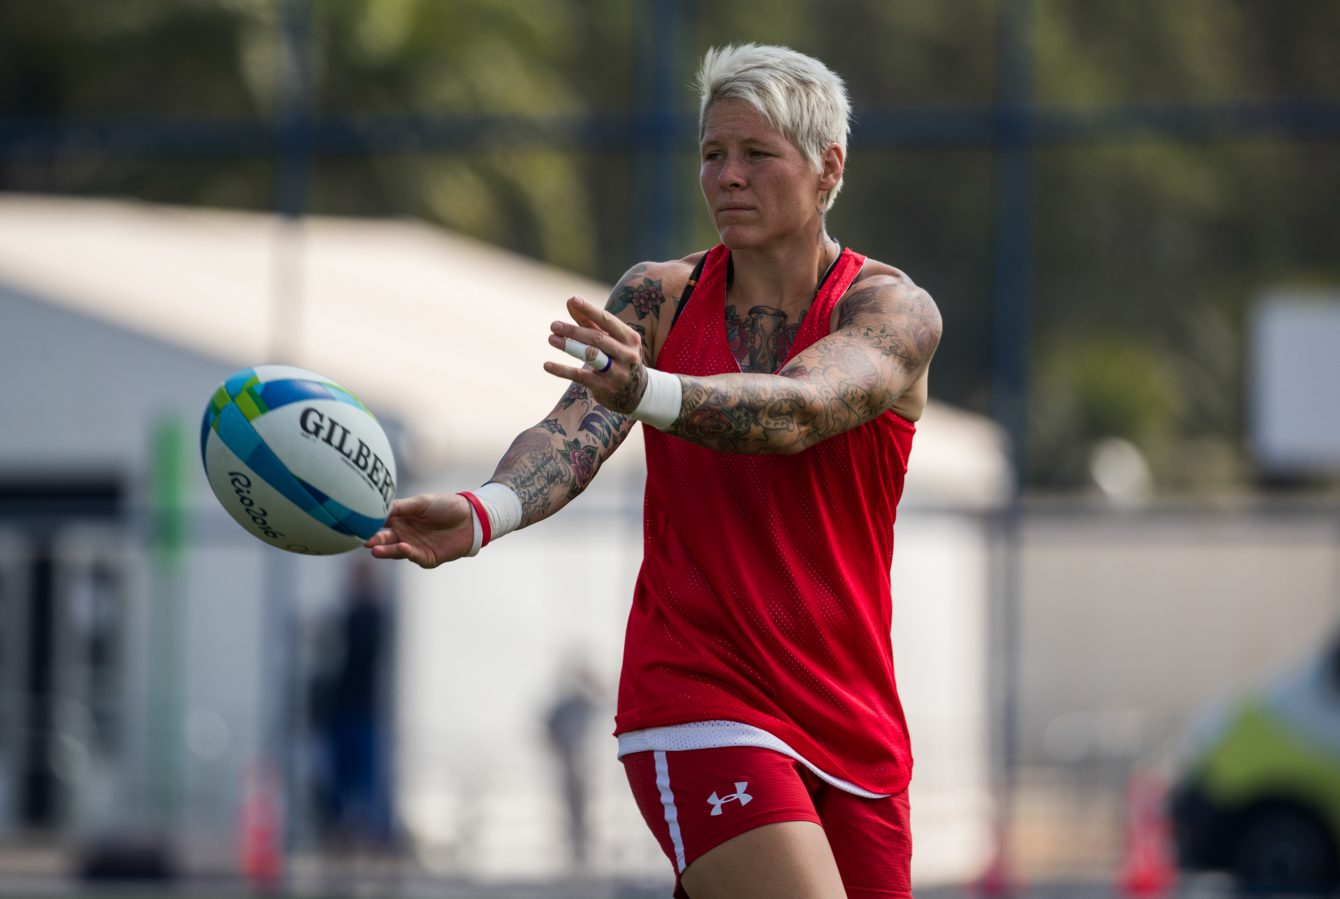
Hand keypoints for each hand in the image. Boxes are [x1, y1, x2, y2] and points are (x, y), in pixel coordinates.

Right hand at [364, 493, 472, 568]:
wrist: (471, 517)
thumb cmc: (446, 506)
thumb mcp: (422, 502)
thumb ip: (401, 506)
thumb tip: (378, 506)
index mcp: (400, 519)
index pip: (380, 522)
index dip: (369, 523)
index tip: (356, 524)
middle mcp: (404, 534)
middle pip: (384, 539)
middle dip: (373, 540)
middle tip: (363, 540)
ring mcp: (414, 547)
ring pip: (395, 551)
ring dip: (385, 550)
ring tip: (374, 549)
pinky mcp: (427, 558)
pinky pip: (415, 557)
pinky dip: (407, 553)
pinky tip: (401, 547)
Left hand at [544, 296, 647, 413]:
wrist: (635, 392)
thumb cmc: (617, 356)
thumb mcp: (609, 338)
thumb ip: (589, 321)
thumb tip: (570, 301)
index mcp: (629, 338)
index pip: (608, 320)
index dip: (590, 310)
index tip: (573, 300)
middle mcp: (627, 354)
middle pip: (598, 339)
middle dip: (574, 331)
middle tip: (554, 325)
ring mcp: (617, 372)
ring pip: (591, 355)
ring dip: (569, 346)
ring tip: (551, 338)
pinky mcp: (605, 387)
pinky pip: (580, 376)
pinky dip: (562, 370)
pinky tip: (547, 365)